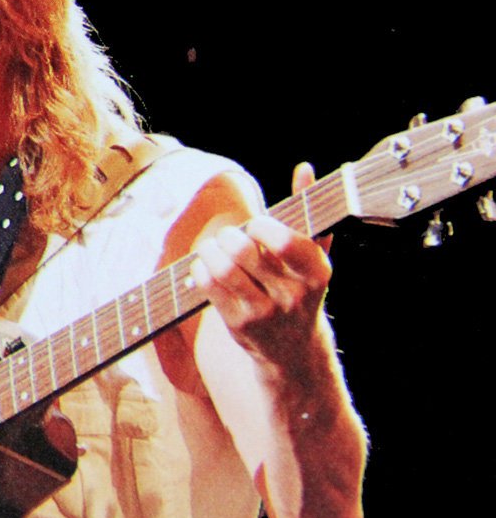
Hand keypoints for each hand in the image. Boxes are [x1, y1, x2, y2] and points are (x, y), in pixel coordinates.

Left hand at [191, 163, 331, 369]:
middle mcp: (292, 295)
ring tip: (213, 247)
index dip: (262, 226)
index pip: (284, 242)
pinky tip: (205, 265)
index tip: (256, 225)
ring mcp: (264, 313)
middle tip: (230, 236)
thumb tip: (304, 168)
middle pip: (244, 251)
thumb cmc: (301, 288)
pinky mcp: (238, 324)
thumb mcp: (313, 254)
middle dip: (229, 235)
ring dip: (210, 249)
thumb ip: (308, 211)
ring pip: (223, 269)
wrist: (294, 348)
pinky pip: (209, 286)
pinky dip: (200, 268)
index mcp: (317, 272)